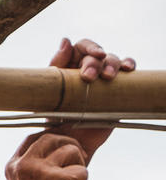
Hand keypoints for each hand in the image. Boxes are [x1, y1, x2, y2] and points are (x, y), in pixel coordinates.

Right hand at [3, 131, 88, 179]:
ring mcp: (41, 170)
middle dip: (69, 145)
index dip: (52, 139)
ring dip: (78, 166)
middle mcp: (24, 165)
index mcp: (13, 165)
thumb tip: (60, 144)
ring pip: (72, 151)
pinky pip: (83, 170)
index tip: (62, 146)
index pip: (34, 137)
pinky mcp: (60, 179)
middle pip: (52, 137)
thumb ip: (35, 163)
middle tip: (78, 159)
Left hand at [47, 37, 135, 157]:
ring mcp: (104, 78)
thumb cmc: (53, 114)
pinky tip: (128, 69)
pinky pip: (128, 73)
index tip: (94, 54)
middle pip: (99, 54)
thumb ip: (57, 64)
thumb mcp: (49, 89)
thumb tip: (65, 41)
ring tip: (107, 77)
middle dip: (96, 62)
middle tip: (89, 77)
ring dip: (113, 64)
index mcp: (70, 64)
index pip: (82, 47)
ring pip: (114, 60)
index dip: (89, 47)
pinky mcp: (118, 89)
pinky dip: (129, 66)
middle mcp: (89, 67)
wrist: (68, 138)